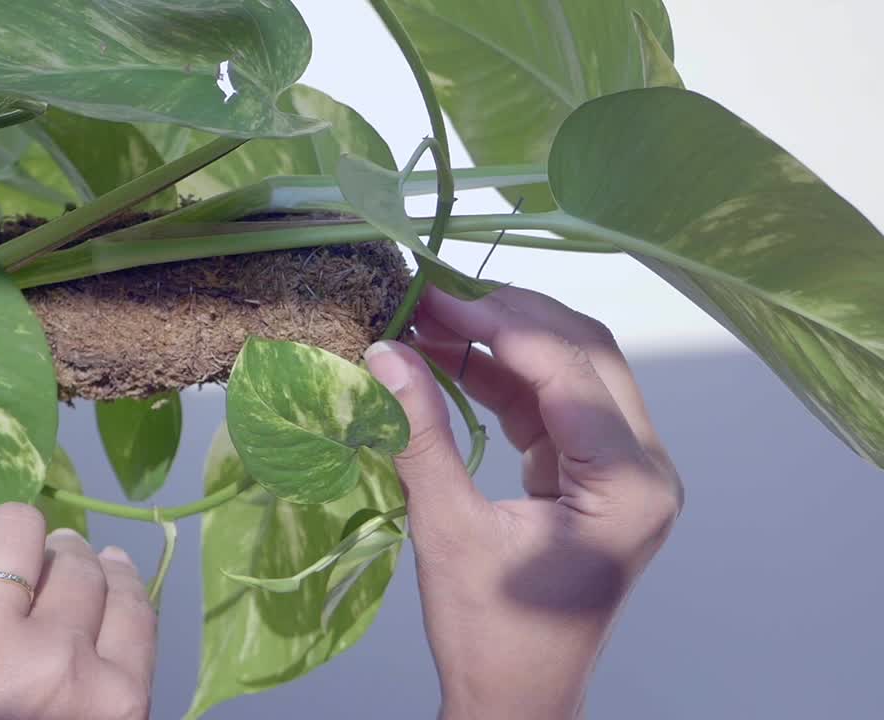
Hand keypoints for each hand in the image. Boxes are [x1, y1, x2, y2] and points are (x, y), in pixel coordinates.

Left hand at [0, 503, 155, 719]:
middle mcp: (60, 658)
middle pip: (79, 567)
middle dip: (66, 555)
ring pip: (10, 533)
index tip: (109, 564)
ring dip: (6, 535)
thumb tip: (94, 646)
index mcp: (114, 702)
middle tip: (51, 557)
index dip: (120, 578)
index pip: (134, 609)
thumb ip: (105, 702)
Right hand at [364, 287, 682, 719]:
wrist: (516, 700)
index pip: (570, 371)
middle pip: (586, 356)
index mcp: (629, 486)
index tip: (431, 300)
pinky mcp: (595, 478)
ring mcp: (624, 472)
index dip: (499, 324)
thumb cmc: (492, 634)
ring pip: (572, 372)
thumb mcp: (450, 531)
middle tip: (432, 297)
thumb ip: (421, 436)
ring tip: (432, 322)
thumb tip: (385, 353)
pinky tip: (451, 362)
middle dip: (509, 317)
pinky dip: (505, 379)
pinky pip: (555, 406)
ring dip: (505, 342)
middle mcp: (645, 469)